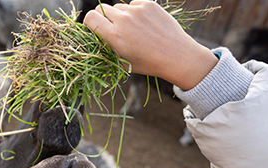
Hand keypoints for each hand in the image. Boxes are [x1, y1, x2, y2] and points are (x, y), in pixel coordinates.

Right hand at [83, 0, 217, 89]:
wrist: (177, 56)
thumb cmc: (148, 62)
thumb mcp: (121, 60)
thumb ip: (106, 44)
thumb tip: (95, 34)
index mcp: (114, 36)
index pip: (90, 17)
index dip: (90, 22)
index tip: (95, 28)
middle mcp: (124, 20)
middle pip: (101, 8)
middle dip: (104, 18)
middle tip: (112, 28)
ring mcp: (137, 10)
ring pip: (118, 7)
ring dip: (120, 15)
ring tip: (132, 29)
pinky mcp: (149, 4)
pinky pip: (133, 4)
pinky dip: (134, 12)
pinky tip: (143, 24)